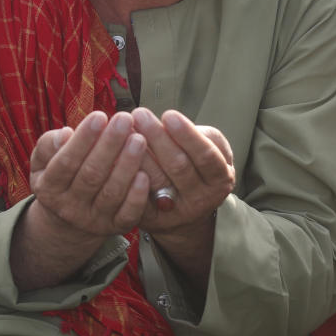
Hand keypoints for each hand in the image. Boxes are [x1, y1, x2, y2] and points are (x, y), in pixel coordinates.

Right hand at [29, 111, 149, 238]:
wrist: (72, 221)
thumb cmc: (62, 178)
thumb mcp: (45, 163)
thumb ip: (49, 146)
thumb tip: (65, 134)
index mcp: (49, 188)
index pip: (66, 162)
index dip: (83, 139)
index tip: (100, 116)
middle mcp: (70, 207)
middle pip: (92, 175)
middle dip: (109, 145)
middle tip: (125, 119)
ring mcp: (95, 219)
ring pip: (112, 192)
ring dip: (127, 164)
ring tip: (140, 138)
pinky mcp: (117, 227)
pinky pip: (129, 213)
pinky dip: (137, 195)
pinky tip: (146, 174)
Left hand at [131, 108, 234, 234]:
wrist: (189, 210)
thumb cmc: (198, 168)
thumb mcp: (212, 152)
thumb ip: (198, 137)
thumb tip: (169, 121)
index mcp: (220, 179)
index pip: (206, 156)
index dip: (188, 135)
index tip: (169, 115)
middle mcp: (202, 199)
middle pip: (179, 167)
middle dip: (158, 138)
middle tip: (139, 114)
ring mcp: (178, 212)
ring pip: (156, 181)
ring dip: (138, 153)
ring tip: (125, 130)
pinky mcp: (154, 221)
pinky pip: (138, 198)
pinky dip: (127, 176)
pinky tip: (115, 157)